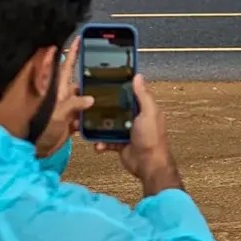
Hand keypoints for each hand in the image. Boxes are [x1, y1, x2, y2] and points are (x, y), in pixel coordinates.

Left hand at [35, 36, 94, 158]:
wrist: (40, 149)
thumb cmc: (43, 130)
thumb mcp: (57, 116)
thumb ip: (73, 105)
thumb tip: (90, 98)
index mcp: (60, 90)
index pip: (67, 66)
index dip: (73, 52)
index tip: (79, 39)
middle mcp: (65, 96)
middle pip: (80, 80)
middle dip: (91, 73)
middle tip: (105, 65)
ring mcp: (70, 107)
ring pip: (85, 96)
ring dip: (94, 95)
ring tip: (108, 90)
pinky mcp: (73, 119)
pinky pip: (86, 112)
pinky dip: (92, 113)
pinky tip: (100, 113)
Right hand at [94, 74, 182, 195]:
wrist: (148, 164)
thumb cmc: (152, 138)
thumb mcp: (148, 113)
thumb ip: (143, 95)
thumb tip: (138, 76)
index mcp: (143, 108)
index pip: (130, 94)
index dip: (119, 88)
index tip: (105, 82)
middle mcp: (134, 118)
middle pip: (116, 109)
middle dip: (104, 108)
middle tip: (90, 105)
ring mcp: (126, 131)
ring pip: (108, 125)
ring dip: (99, 127)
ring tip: (88, 126)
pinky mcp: (119, 144)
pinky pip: (106, 140)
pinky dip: (101, 142)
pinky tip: (98, 144)